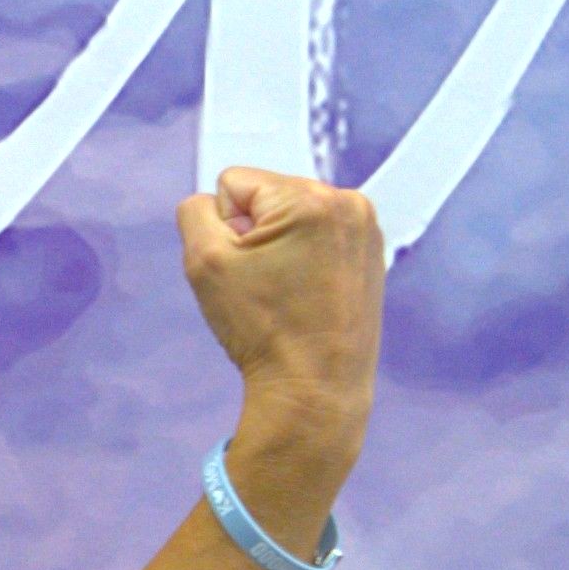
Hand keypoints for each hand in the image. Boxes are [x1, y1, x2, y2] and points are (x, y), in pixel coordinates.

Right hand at [178, 167, 385, 434]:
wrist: (315, 387)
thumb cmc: (262, 328)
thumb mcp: (204, 262)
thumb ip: (195, 212)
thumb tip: (214, 204)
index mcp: (309, 199)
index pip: (234, 182)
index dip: (225, 226)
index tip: (244, 267)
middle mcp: (348, 202)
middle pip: (268, 195)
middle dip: (256, 232)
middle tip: (264, 282)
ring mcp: (366, 228)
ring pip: (292, 215)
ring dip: (279, 244)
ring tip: (285, 289)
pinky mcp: (373, 252)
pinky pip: (319, 235)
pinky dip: (305, 256)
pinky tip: (305, 293)